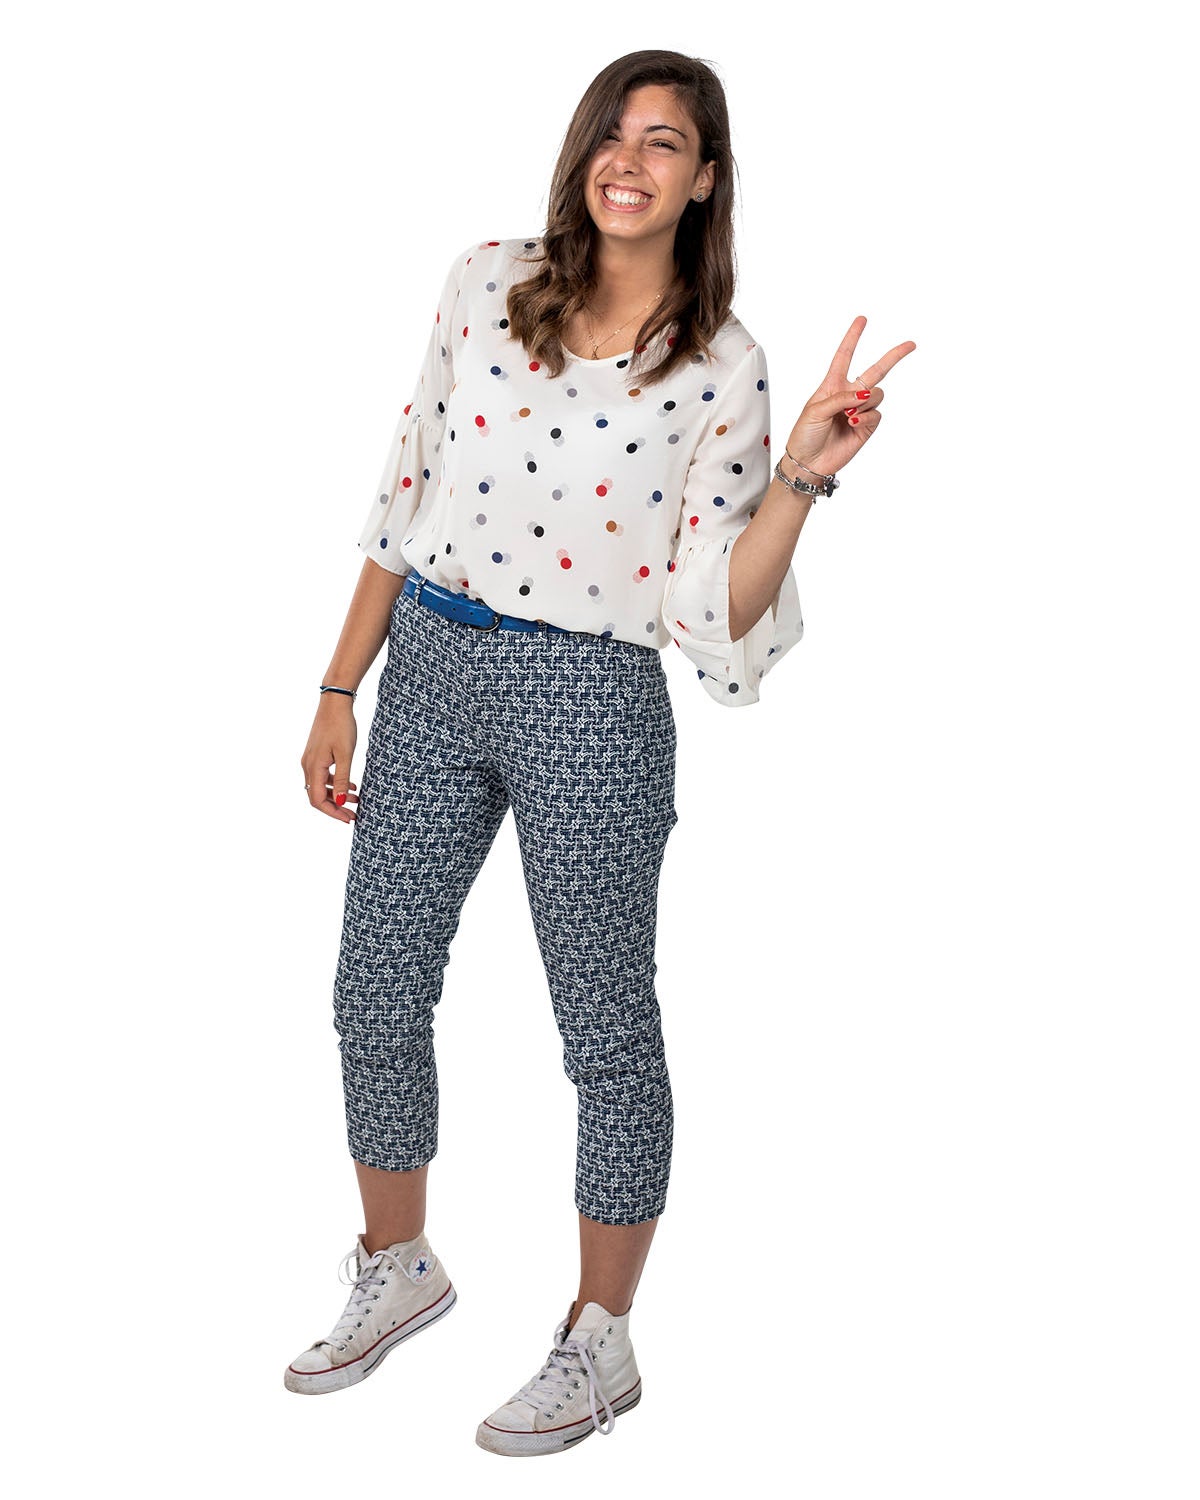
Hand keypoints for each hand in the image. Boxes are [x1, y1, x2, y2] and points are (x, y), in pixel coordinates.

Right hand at [301, 700, 358, 823]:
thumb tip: (339, 802)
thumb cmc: (341, 726)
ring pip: (321, 786)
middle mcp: (308, 765)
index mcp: (313, 767)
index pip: (317, 800)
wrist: (335, 703)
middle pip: (317, 796)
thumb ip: (342, 779)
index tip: (348, 819)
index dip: (332, 813)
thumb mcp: (346, 754)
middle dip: (335, 807)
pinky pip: (323, 775)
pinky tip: (350, 785)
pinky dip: (335, 783)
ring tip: (356, 799)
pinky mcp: (316, 754)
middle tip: (354, 814)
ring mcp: (311, 759)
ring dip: (337, 795)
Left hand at [784, 316, 915, 479]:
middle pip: (876, 370)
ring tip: (848, 415)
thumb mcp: (815, 410)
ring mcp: (859, 410)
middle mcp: (849, 395)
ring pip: (877, 394)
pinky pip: (876, 414)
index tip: (862, 319)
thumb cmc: (805, 434)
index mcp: (832, 385)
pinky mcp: (866, 427)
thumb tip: (864, 394)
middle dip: (894, 356)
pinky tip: (853, 423)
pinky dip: (865, 417)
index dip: (853, 337)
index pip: (845, 356)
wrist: (808, 462)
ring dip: (865, 401)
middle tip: (911, 344)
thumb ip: (840, 397)